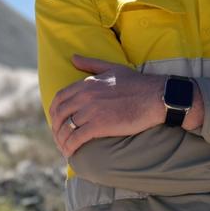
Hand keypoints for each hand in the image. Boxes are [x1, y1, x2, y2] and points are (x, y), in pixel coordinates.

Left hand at [47, 55, 165, 157]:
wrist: (155, 97)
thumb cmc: (137, 83)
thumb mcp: (112, 68)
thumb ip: (90, 64)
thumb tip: (73, 57)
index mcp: (86, 83)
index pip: (59, 98)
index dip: (54, 112)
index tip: (56, 121)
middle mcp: (85, 96)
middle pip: (59, 114)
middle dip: (55, 128)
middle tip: (59, 138)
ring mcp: (91, 111)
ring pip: (66, 128)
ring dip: (61, 141)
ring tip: (64, 149)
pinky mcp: (100, 126)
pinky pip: (76, 139)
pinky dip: (70, 147)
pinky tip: (71, 154)